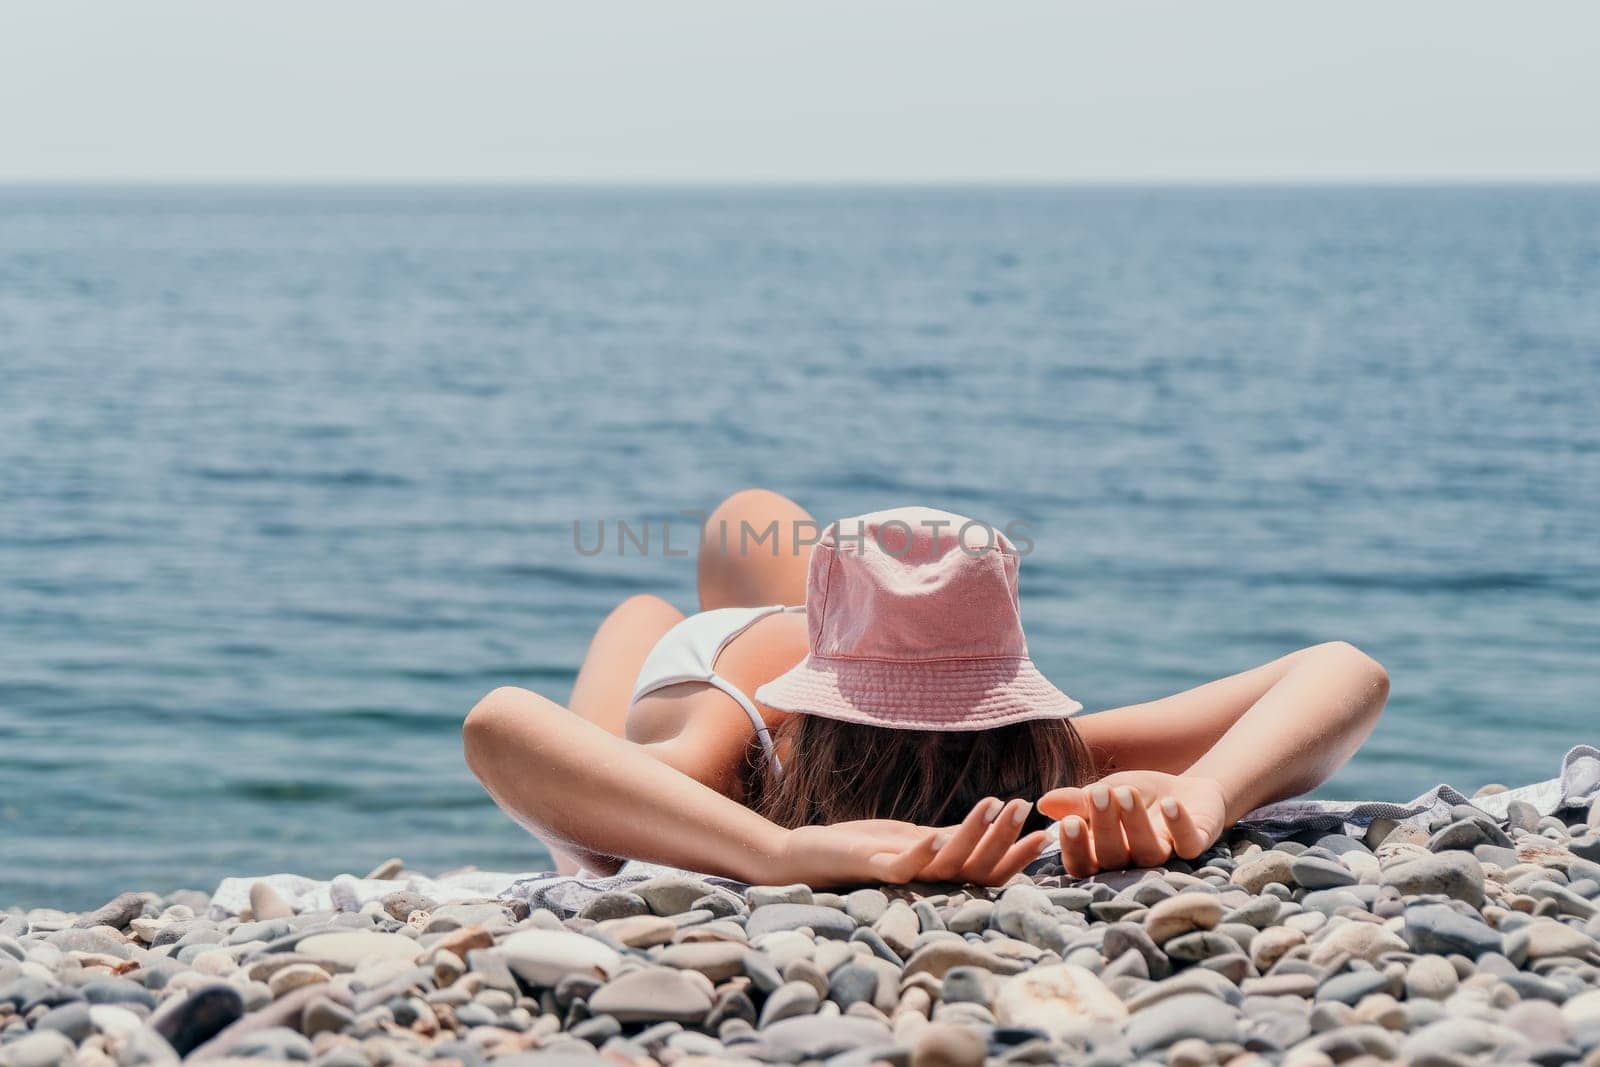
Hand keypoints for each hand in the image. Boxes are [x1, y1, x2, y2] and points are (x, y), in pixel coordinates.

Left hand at [774, 798, 1050, 887]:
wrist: (808, 857)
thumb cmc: (865, 847)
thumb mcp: (915, 838)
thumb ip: (950, 839)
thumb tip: (994, 824)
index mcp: (940, 874)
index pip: (989, 869)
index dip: (1018, 854)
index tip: (1048, 832)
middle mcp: (927, 882)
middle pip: (976, 866)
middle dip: (1004, 836)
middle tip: (1026, 807)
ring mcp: (901, 876)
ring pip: (947, 863)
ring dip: (971, 834)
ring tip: (995, 803)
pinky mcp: (873, 868)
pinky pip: (901, 866)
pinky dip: (919, 854)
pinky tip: (934, 836)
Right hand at [1038, 772, 1226, 878]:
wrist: (1184, 790)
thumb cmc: (1135, 796)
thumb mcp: (1102, 792)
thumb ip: (1074, 801)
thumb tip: (1042, 803)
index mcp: (1105, 853)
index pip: (1083, 864)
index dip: (1075, 849)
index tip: (1069, 822)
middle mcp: (1132, 861)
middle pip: (1114, 858)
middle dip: (1104, 826)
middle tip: (1098, 794)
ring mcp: (1165, 855)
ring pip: (1148, 852)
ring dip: (1135, 823)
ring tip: (1126, 792)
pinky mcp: (1195, 844)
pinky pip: (1187, 843)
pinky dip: (1178, 825)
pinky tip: (1170, 804)